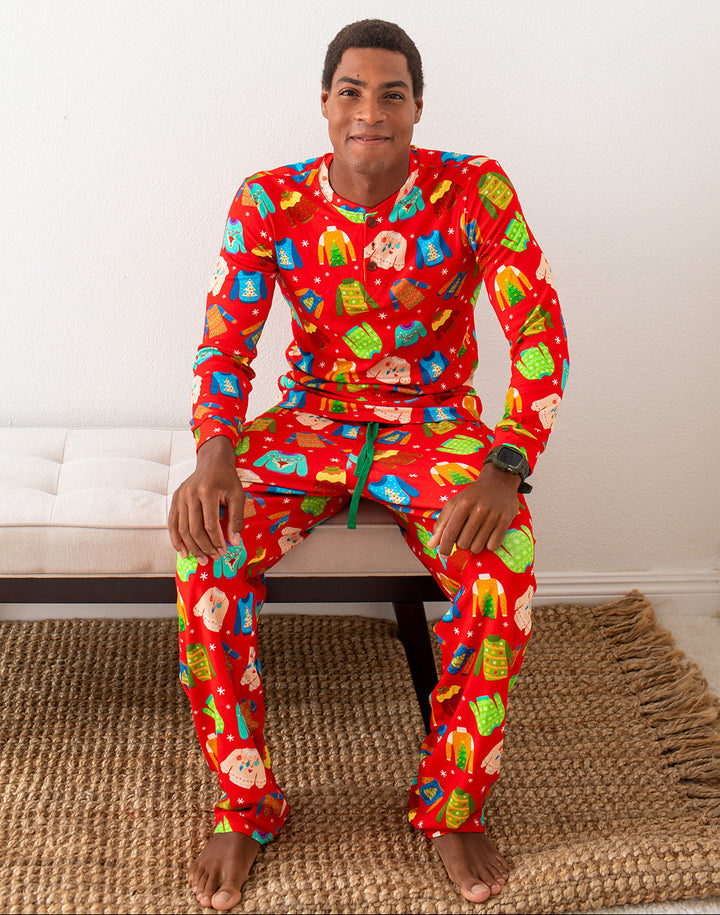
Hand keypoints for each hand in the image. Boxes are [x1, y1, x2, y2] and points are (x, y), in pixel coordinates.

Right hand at [168, 436, 245, 564]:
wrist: (212, 462)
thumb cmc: (227, 480)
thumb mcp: (238, 496)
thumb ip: (236, 518)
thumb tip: (234, 542)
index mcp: (207, 491)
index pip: (210, 524)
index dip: (216, 541)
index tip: (224, 551)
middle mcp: (190, 494)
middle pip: (194, 529)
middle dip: (205, 547)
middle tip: (214, 558)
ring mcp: (180, 496)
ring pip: (182, 529)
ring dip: (192, 547)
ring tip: (202, 559)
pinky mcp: (175, 499)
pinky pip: (172, 523)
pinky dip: (176, 540)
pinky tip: (183, 552)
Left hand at [427, 464, 520, 557]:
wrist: (499, 482)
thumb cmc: (473, 495)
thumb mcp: (455, 504)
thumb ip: (442, 524)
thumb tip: (432, 545)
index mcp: (463, 504)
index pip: (450, 532)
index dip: (445, 546)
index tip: (443, 555)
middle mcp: (479, 509)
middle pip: (463, 543)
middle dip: (461, 543)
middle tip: (465, 533)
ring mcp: (494, 515)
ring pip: (477, 547)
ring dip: (474, 545)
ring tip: (476, 534)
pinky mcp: (506, 521)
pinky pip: (493, 546)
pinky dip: (488, 544)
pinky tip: (488, 534)